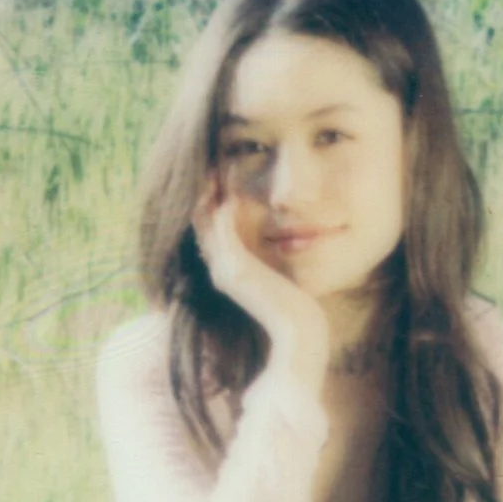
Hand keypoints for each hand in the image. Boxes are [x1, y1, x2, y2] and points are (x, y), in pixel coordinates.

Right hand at [191, 176, 329, 387]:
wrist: (299, 331)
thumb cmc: (296, 307)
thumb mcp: (279, 277)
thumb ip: (269, 263)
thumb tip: (280, 244)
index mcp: (230, 272)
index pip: (212, 232)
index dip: (211, 207)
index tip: (218, 181)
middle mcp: (221, 270)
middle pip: (202, 225)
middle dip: (204, 197)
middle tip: (210, 170)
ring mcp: (225, 270)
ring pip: (207, 226)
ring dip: (208, 199)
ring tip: (213, 174)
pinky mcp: (236, 270)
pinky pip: (222, 235)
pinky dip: (222, 214)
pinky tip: (229, 196)